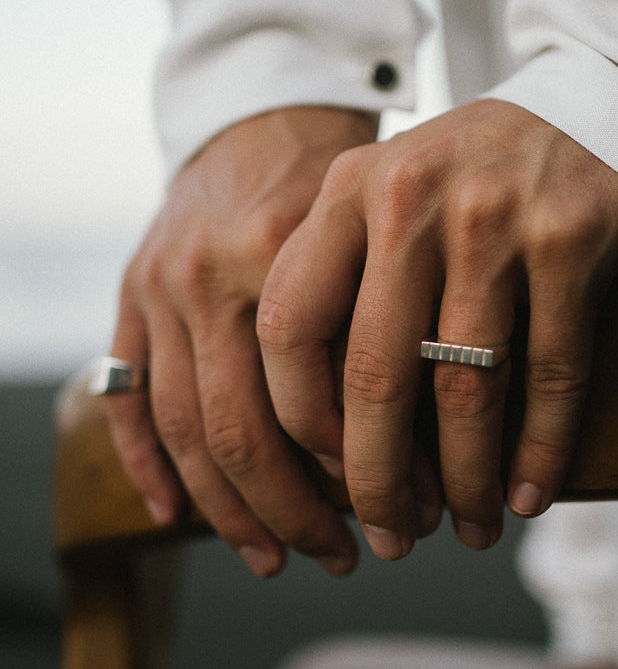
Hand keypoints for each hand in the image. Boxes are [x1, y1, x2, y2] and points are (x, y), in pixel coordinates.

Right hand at [107, 106, 376, 577]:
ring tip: (278, 556)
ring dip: (229, 510)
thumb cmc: (345, 179)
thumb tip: (439, 447)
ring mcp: (160, 287)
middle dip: (295, 513)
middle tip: (347, 556)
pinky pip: (128, 397)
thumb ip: (392, 322)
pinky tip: (176, 516)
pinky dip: (146, 465)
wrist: (265, 111)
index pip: (310, 404)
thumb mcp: (383, 233)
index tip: (407, 510)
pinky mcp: (131, 293)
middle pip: (240, 433)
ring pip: (183, 430)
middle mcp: (209, 276)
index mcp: (281, 255)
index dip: (357, 473)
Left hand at [258, 99, 617, 558]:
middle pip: (375, 375)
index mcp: (348, 189)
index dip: (300, 420)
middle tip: (391, 535)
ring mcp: (493, 218)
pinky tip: (530, 495)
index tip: (325, 476)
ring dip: (465, 479)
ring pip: (467, 388)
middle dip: (378, 479)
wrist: (595, 105)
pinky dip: (541, 449)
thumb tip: (320, 433)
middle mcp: (411, 199)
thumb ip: (342, 277)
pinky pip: (551, 373)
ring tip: (469, 527)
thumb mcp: (390, 194)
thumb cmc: (477, 173)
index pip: (287, 327)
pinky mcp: (571, 240)